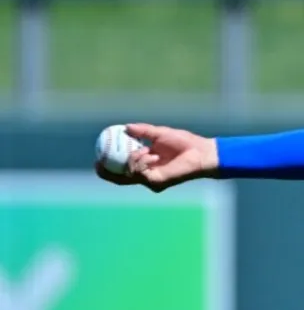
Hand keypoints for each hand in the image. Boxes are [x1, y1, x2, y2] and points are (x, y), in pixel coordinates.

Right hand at [94, 123, 218, 192]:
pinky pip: (139, 174)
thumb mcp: (159, 133)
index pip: (121, 168)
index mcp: (145, 164)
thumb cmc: (184, 142)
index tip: (97, 156)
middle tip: (98, 162)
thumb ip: (143, 131)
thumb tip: (125, 127)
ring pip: (128, 174)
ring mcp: (151, 180)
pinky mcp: (157, 183)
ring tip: (145, 150)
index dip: (107, 165)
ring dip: (132, 160)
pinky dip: (141, 162)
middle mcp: (146, 174)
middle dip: (106, 172)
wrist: (200, 151)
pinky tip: (151, 155)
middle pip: (119, 179)